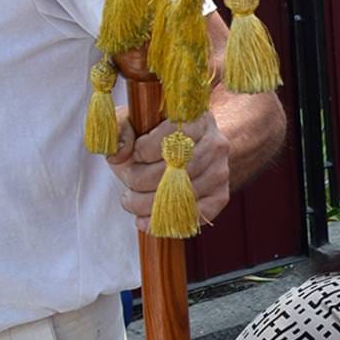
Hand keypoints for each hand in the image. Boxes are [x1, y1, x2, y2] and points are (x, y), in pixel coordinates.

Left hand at [107, 110, 231, 231]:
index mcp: (195, 118)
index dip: (144, 150)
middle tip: (128, 181)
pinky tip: (147, 221)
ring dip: (148, 204)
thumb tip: (118, 155)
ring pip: (183, 195)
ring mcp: (220, 171)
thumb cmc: (151, 136)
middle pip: (176, 170)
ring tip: (131, 201)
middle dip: (141, 181)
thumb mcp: (132, 123)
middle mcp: (215, 143)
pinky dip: (168, 222)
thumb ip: (119, 130)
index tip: (134, 154)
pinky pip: (197, 214)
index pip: (172, 137)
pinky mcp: (221, 194)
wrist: (182, 150)